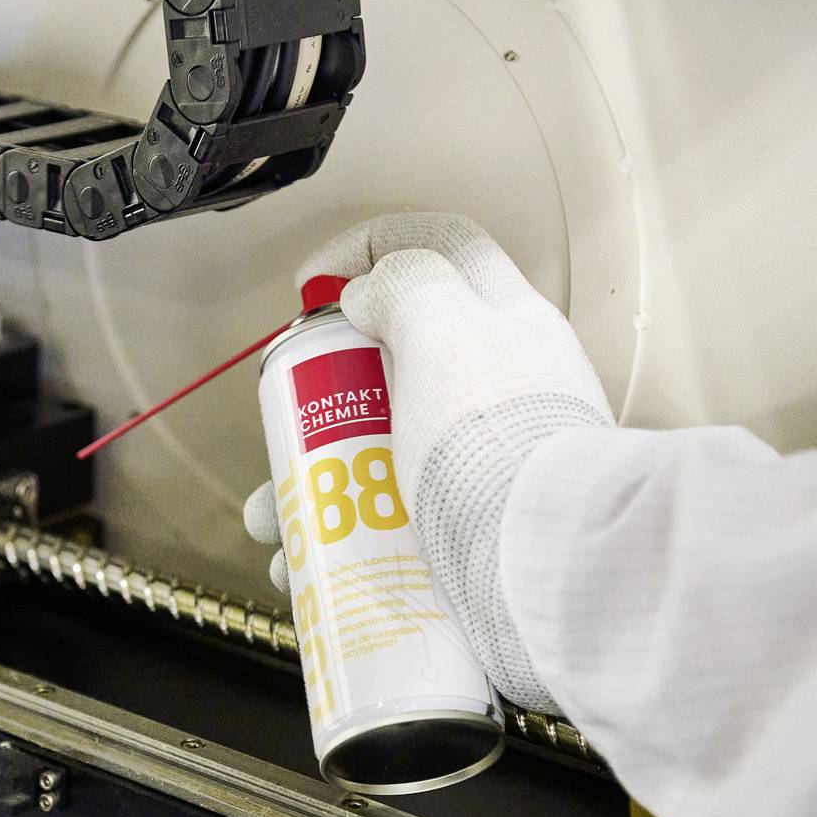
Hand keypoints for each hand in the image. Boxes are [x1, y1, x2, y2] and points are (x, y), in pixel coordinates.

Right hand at [245, 213, 614, 709]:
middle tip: (286, 419)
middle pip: (390, 362)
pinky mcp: (462, 531)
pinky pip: (382, 527)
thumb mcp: (449, 333)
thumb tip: (369, 290)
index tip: (311, 285)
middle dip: (318, 393)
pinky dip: (333, 544)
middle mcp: (497, 389)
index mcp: (504, 324)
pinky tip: (301, 566)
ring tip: (274, 520)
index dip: (370, 245)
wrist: (542, 571)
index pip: (442, 246)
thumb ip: (409, 287)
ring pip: (374, 454)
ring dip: (308, 482)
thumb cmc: (497, 445)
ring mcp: (479, 463)